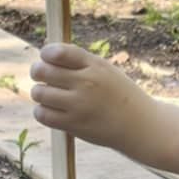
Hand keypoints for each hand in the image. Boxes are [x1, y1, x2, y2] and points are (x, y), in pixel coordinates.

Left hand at [30, 41, 157, 156]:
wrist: (140, 126)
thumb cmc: (119, 95)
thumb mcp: (106, 70)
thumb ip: (79, 62)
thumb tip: (44, 56)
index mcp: (95, 66)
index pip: (58, 52)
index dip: (46, 53)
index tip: (47, 58)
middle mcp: (87, 83)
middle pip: (42, 71)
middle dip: (38, 72)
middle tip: (42, 76)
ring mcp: (79, 105)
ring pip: (39, 93)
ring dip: (40, 93)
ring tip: (50, 96)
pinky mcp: (74, 125)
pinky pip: (42, 114)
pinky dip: (42, 111)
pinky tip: (52, 111)